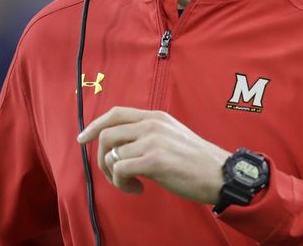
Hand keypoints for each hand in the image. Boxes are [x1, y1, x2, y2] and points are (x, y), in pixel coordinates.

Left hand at [77, 106, 230, 203]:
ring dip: (113, 175)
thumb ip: (148, 135)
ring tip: (130, 184)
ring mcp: (152, 141)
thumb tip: (120, 147)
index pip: (116, 113)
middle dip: (102, 159)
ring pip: (112, 155)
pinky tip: (138, 189)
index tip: (82, 139)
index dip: (94, 125)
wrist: (220, 173)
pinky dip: (122, 184)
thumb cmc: (196, 161)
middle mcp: (152, 125)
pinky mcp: (154, 160)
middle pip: (107, 134)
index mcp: (156, 117)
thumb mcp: (172, 136)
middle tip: (114, 176)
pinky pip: (120, 169)